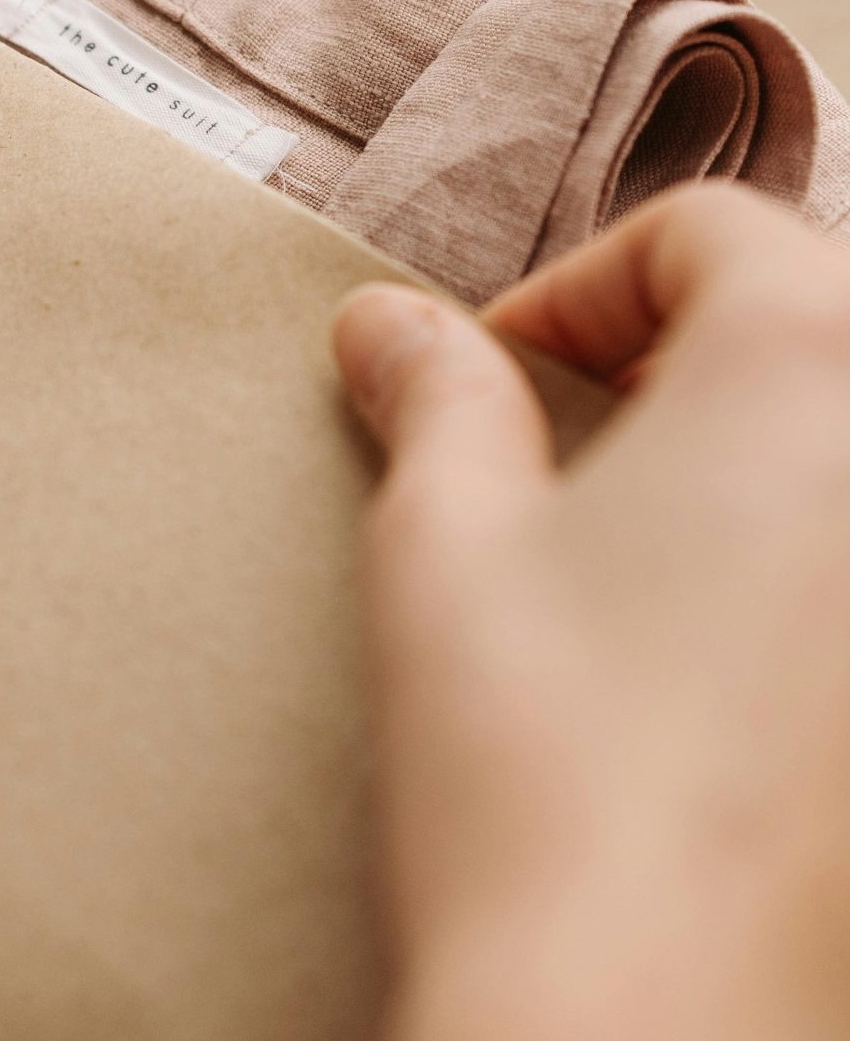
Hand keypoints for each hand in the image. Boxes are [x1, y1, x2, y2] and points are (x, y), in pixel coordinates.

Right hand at [334, 183, 849, 1040]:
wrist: (649, 1028)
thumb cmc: (540, 764)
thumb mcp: (446, 539)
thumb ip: (433, 395)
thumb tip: (386, 321)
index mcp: (804, 364)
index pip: (706, 230)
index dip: (576, 284)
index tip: (496, 372)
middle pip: (802, 319)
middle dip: (669, 351)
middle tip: (563, 438)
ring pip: (837, 442)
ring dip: (746, 447)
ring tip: (639, 543)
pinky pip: (849, 557)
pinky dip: (800, 551)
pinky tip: (716, 651)